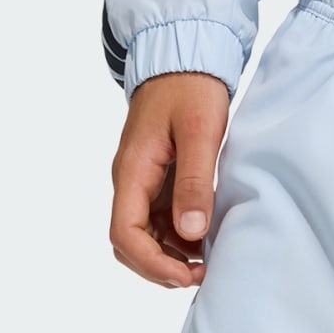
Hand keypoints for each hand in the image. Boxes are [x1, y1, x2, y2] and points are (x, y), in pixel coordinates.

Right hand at [110, 72, 232, 287]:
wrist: (184, 58)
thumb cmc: (191, 88)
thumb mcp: (200, 132)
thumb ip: (195, 183)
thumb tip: (191, 233)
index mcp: (132, 172)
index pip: (124, 234)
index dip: (152, 264)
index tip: (187, 274)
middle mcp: (130, 183)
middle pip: (129, 245)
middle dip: (161, 268)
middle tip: (202, 274)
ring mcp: (143, 185)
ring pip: (145, 238)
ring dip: (172, 257)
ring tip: (209, 260)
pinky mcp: (158, 183)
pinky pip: (160, 223)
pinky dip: (180, 241)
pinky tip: (206, 240)